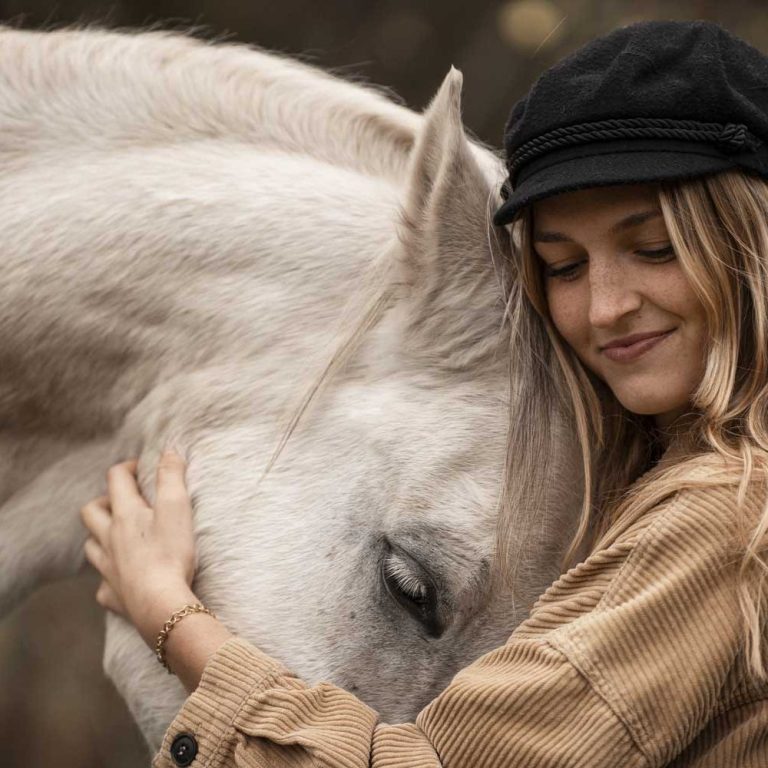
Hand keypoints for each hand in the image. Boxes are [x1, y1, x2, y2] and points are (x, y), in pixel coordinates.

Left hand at [80, 450, 197, 639]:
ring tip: (119, 536)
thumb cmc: (170, 554)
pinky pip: (103, 585)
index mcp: (125, 515)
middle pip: (91, 512)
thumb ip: (172, 476)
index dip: (128, 467)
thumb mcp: (177, 508)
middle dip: (104, 501)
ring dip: (101, 536)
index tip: (143, 467)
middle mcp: (108, 539)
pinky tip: (122, 578)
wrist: (160, 604)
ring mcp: (107, 568)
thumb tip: (169, 451)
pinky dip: (110, 577)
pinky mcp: (112, 595)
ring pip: (91, 546)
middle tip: (126, 502)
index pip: (116, 479)